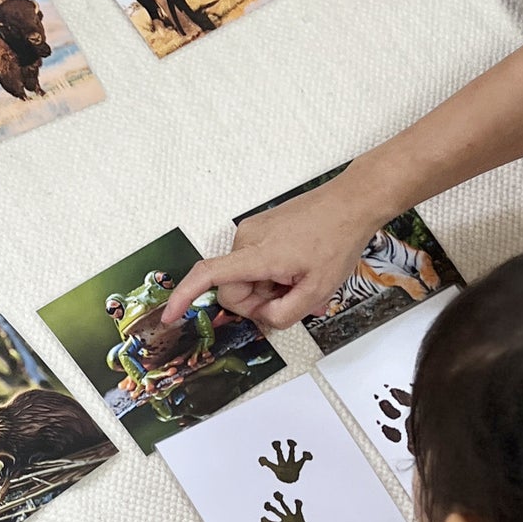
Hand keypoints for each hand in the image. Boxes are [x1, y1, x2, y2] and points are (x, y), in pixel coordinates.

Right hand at [163, 175, 382, 327]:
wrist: (350, 203)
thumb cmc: (337, 239)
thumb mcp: (318, 291)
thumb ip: (284, 314)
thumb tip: (263, 318)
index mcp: (259, 254)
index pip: (210, 275)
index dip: (185, 296)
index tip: (171, 315)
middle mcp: (247, 239)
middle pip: (233, 289)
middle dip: (257, 302)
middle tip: (292, 294)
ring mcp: (251, 231)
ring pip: (244, 278)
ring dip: (267, 287)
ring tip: (298, 278)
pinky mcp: (258, 229)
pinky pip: (253, 264)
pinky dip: (270, 274)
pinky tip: (295, 269)